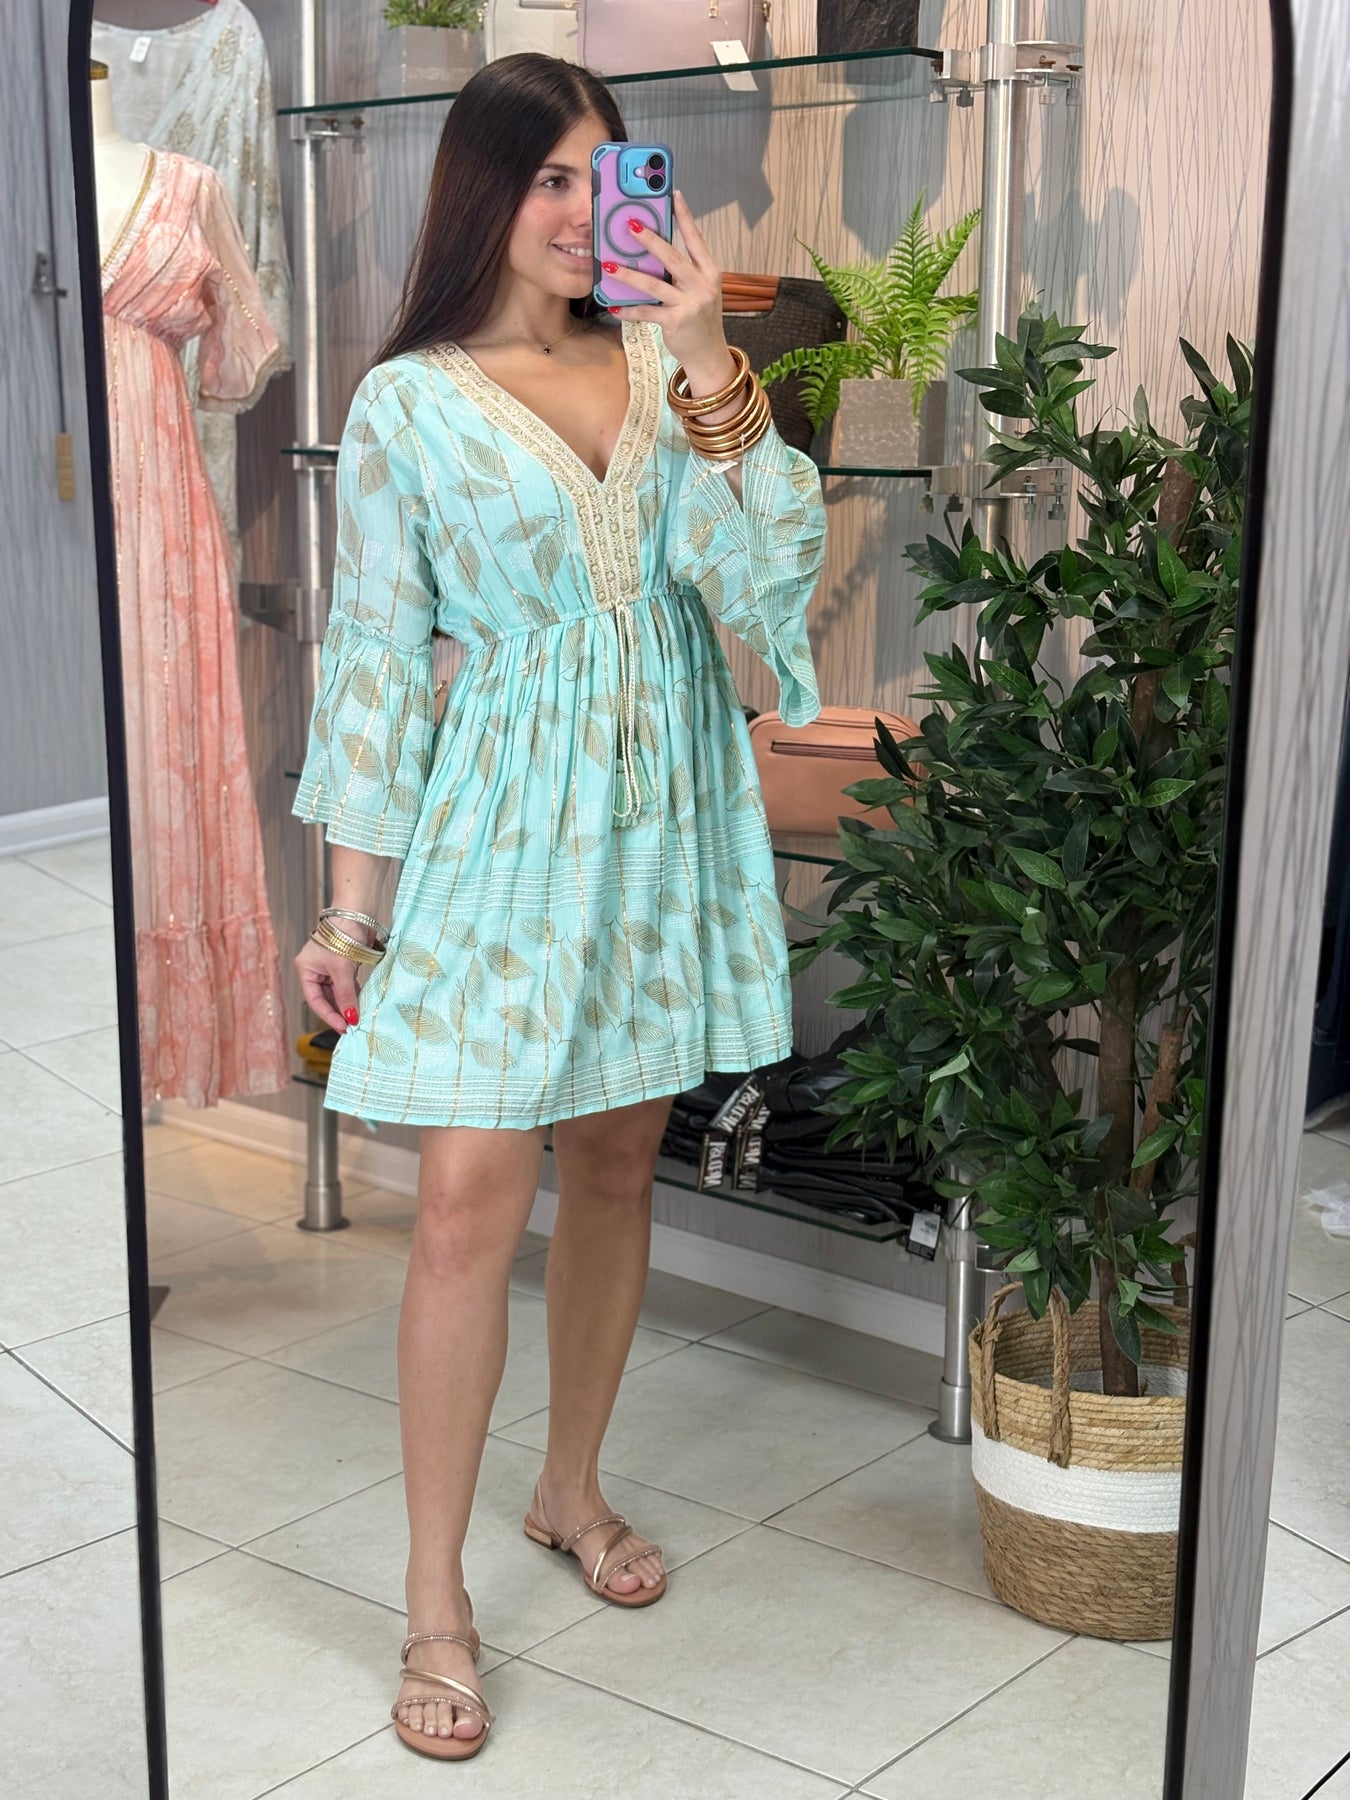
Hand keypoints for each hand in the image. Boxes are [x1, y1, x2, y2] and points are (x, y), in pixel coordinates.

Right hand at [295, 933, 365, 1034]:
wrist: (356, 913)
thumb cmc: (342, 936)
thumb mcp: (342, 969)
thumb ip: (346, 995)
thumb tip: (351, 1017)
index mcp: (305, 970)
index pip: (315, 1000)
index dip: (329, 1015)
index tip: (343, 1027)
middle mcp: (315, 970)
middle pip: (325, 998)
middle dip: (339, 1011)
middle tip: (352, 1025)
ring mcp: (329, 967)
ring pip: (337, 993)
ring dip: (347, 1004)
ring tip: (357, 1017)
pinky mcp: (343, 964)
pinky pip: (346, 985)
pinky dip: (353, 994)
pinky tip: (360, 1003)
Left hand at [607, 189, 734, 387]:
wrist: (710, 354)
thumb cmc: (701, 319)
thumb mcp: (700, 291)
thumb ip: (684, 273)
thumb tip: (656, 252)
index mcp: (710, 272)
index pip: (696, 239)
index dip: (685, 216)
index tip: (674, 194)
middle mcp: (702, 285)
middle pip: (672, 257)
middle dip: (650, 239)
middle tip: (631, 223)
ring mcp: (690, 304)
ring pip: (654, 285)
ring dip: (629, 275)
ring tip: (610, 265)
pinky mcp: (676, 322)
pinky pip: (647, 312)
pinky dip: (629, 310)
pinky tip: (614, 307)